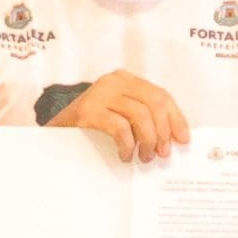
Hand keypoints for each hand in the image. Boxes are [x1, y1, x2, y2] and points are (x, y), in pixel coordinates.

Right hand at [58, 71, 194, 162]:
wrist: (55, 132)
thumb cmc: (92, 127)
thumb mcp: (120, 115)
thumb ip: (143, 118)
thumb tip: (173, 137)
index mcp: (125, 80)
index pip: (161, 95)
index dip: (176, 118)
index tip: (183, 139)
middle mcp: (114, 81)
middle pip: (154, 103)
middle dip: (163, 131)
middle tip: (161, 153)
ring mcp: (99, 93)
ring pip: (140, 115)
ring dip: (147, 140)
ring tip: (144, 157)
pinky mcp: (88, 110)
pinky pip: (120, 127)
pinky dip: (128, 144)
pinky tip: (126, 155)